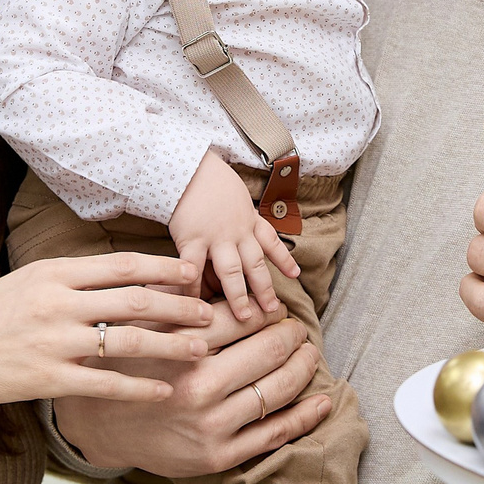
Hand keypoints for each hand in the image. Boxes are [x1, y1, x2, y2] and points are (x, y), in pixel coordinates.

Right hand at [0, 253, 215, 455]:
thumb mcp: (26, 283)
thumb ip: (71, 280)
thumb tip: (122, 275)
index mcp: (54, 272)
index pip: (123, 265)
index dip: (165, 268)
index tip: (196, 272)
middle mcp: (57, 302)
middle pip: (135, 299)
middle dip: (180, 306)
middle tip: (213, 312)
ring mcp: (53, 341)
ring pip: (128, 340)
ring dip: (171, 345)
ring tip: (202, 349)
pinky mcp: (47, 379)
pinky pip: (106, 383)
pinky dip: (140, 386)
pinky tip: (165, 389)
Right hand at [55, 313, 330, 477]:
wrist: (96, 426)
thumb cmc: (123, 364)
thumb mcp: (140, 324)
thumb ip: (174, 298)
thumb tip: (209, 269)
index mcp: (180, 347)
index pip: (243, 318)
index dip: (268, 310)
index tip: (277, 308)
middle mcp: (197, 386)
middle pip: (268, 350)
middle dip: (291, 335)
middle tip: (298, 329)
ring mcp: (210, 424)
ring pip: (278, 390)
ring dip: (303, 368)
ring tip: (310, 355)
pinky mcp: (218, 455)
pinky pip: (274, 434)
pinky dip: (305, 416)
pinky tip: (323, 401)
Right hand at [170, 151, 301, 324]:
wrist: (187, 165)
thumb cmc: (207, 175)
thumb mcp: (235, 191)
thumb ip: (240, 211)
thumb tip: (244, 221)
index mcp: (247, 218)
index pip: (271, 241)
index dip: (284, 259)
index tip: (296, 274)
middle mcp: (237, 231)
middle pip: (256, 264)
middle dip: (266, 288)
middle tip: (272, 309)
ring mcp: (215, 237)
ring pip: (232, 272)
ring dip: (239, 297)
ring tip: (244, 317)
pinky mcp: (191, 239)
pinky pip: (194, 270)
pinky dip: (194, 289)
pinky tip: (196, 305)